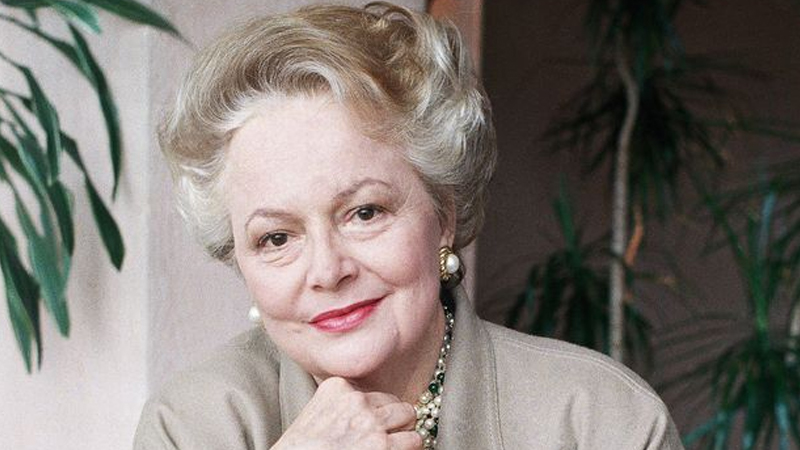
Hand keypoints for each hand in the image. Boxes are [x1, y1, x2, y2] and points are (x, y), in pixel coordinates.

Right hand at [271, 377, 421, 449]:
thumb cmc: (301, 449)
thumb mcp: (315, 414)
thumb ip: (340, 404)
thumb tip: (366, 409)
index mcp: (337, 388)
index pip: (372, 391)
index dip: (375, 410)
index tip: (370, 422)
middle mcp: (356, 400)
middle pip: (394, 400)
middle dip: (393, 418)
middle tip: (385, 434)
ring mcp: (372, 423)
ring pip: (409, 417)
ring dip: (404, 432)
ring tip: (395, 444)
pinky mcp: (384, 445)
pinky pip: (414, 441)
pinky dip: (409, 448)